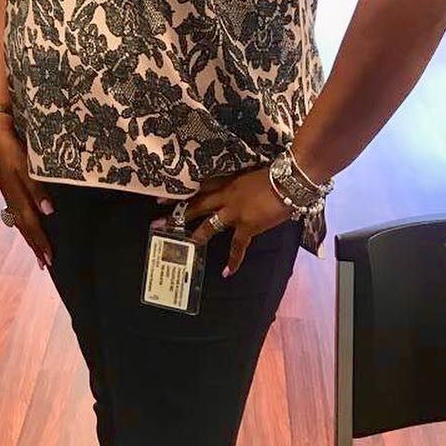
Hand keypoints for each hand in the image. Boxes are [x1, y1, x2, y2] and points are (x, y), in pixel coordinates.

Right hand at [0, 113, 53, 268]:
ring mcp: (7, 190)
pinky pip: (16, 210)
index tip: (50, 259)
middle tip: (45, 264)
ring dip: (29, 236)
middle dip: (35, 244)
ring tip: (37, 250)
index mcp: (16, 194)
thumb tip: (48, 211)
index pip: (31, 224)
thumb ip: (36, 187)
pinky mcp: (7, 183)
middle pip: (24, 226)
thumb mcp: (24, 165)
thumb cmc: (10, 144)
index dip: (40, 242)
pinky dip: (23, 222)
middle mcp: (11, 196)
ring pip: (20, 220)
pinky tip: (27, 222)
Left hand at [152, 169, 288, 276]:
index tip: (160, 201)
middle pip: (195, 206)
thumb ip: (239, 184)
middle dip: (176, 215)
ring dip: (196, 236)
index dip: (179, 195)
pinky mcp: (247, 225)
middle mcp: (225, 196)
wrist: (289, 179)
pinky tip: (227, 272)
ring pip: (209, 225)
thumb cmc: (274, 173)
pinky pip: (237, 246)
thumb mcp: (249, 175)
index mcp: (226, 182)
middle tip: (156, 224)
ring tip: (185, 246)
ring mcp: (234, 211)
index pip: (197, 188)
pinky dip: (234, 260)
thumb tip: (236, 192)